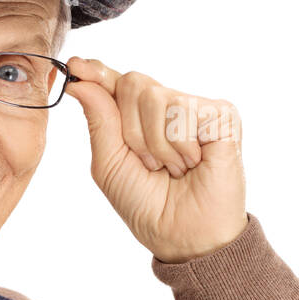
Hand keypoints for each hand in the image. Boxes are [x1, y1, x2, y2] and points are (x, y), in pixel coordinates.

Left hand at [64, 57, 247, 263]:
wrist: (184, 234)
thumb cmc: (146, 204)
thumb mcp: (109, 164)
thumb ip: (98, 121)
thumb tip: (80, 81)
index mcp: (137, 117)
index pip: (115, 83)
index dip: (96, 72)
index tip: (76, 65)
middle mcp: (167, 106)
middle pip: (133, 83)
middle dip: (131, 131)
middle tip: (149, 163)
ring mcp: (196, 108)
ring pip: (157, 96)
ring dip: (157, 144)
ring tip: (174, 167)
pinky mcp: (222, 114)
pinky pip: (185, 110)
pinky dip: (181, 145)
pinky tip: (195, 162)